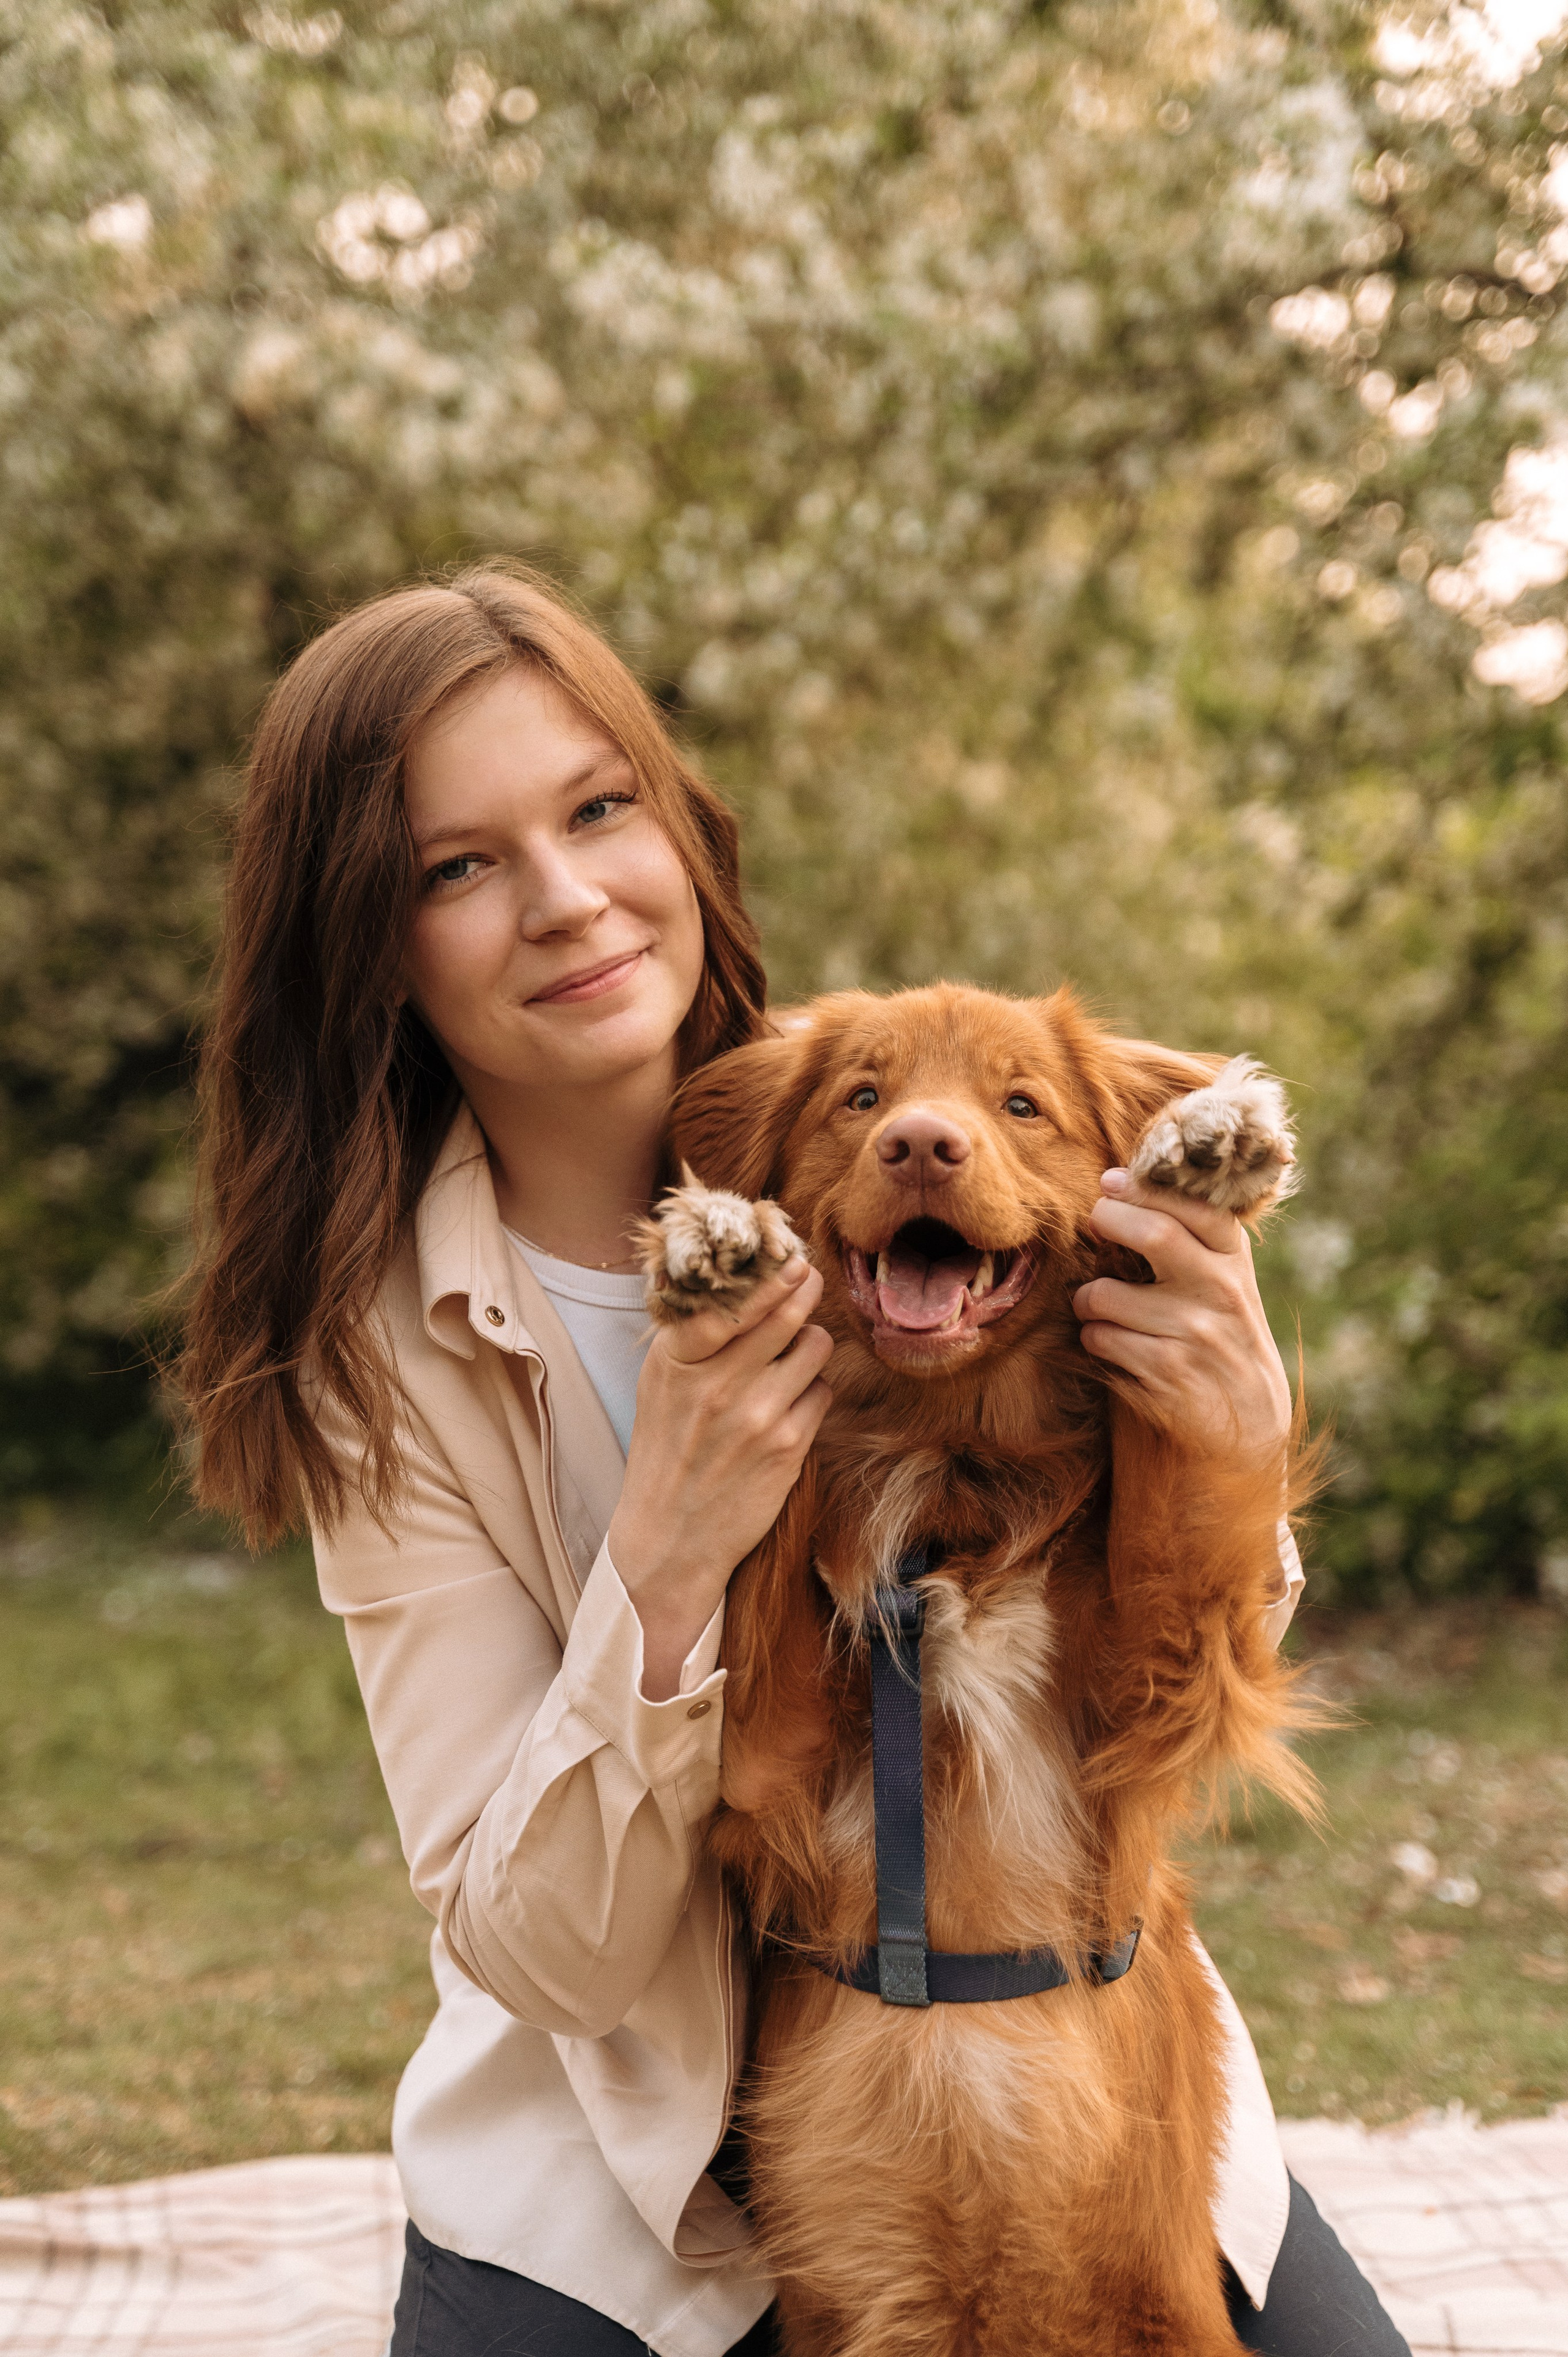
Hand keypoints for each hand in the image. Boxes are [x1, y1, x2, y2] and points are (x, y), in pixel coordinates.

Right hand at [609, 1258, 833, 1699]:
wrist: (671, 1536)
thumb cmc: (666, 1450)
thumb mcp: (660, 1385)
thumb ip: (692, 1335)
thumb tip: (736, 1280)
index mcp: (677, 1362)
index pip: (729, 1301)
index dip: (766, 1276)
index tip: (787, 1258)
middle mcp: (716, 1384)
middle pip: (785, 1313)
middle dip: (804, 1288)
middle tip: (809, 1277)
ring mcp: (756, 1416)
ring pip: (814, 1347)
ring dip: (811, 1344)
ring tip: (794, 1355)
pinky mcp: (788, 1447)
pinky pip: (822, 1392)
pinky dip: (813, 1391)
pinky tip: (791, 1405)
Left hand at [1071, 1169, 1291, 1458]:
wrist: (1250, 1421)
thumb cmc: (1223, 1334)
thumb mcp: (1226, 1281)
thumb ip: (1190, 1237)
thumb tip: (1119, 1182)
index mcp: (1233, 1261)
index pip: (1194, 1205)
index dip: (1144, 1187)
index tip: (1111, 1183)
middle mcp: (1220, 1292)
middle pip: (1154, 1233)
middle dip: (1108, 1219)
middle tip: (1094, 1225)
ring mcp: (1194, 1334)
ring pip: (1105, 1294)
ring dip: (1087, 1299)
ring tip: (1101, 1307)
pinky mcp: (1166, 1373)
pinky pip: (1099, 1339)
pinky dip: (1094, 1338)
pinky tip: (1115, 1347)